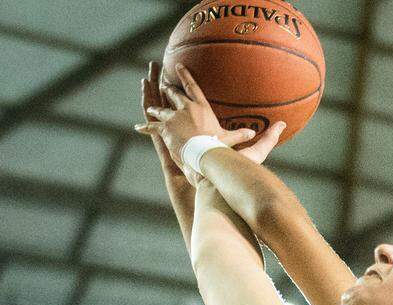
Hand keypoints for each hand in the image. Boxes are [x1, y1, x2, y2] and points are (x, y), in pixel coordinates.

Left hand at [133, 62, 255, 173]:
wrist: (202, 151)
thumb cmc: (217, 144)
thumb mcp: (229, 138)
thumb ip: (240, 134)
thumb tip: (253, 134)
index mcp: (201, 107)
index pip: (192, 87)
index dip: (185, 75)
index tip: (178, 66)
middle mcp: (185, 108)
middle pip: (174, 95)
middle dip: (168, 89)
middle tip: (163, 85)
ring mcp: (173, 117)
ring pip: (161, 110)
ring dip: (155, 108)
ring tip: (150, 107)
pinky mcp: (164, 128)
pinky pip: (152, 126)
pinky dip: (146, 127)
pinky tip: (139, 127)